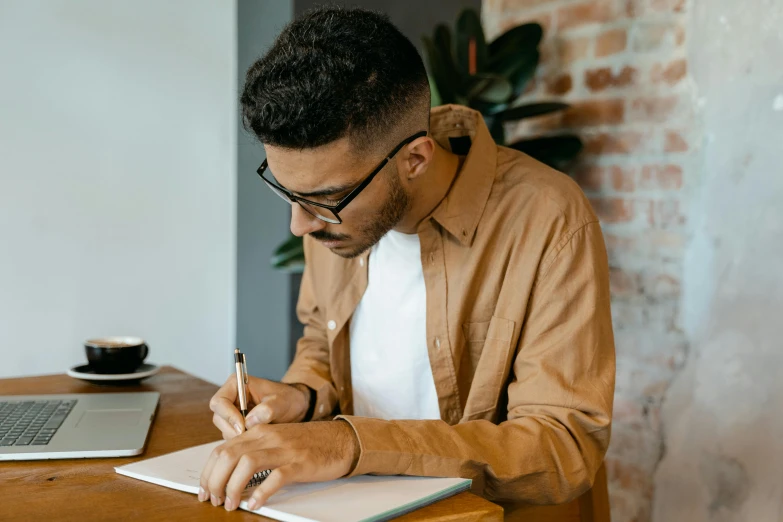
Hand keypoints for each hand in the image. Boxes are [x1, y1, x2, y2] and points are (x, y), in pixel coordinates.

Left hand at [198, 420, 359, 510]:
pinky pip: (275, 477)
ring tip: (231, 504)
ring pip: (246, 464)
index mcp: (259, 432)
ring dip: (232, 487)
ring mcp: (284, 450)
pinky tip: (255, 503)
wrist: (340, 440)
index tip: (204, 490)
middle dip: (214, 481)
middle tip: (214, 500)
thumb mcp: (276, 441)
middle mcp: (268, 437)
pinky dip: (261, 492)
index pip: (222, 449)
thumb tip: (227, 473)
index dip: (207, 472)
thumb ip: (254, 450)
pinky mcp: (299, 463)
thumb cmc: (307, 443)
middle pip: (229, 456)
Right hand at [209, 375, 310, 438]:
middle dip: (233, 429)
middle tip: (252, 435)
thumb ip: (269, 409)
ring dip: (239, 437)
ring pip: (224, 430)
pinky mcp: (236, 426)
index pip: (219, 401)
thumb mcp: (282, 402)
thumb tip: (250, 421)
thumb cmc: (288, 399)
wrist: (295, 408)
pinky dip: (243, 441)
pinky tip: (258, 439)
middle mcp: (231, 398)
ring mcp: (232, 413)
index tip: (243, 427)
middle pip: (219, 418)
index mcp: (237, 384)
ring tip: (259, 435)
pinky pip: (232, 437)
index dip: (228, 416)